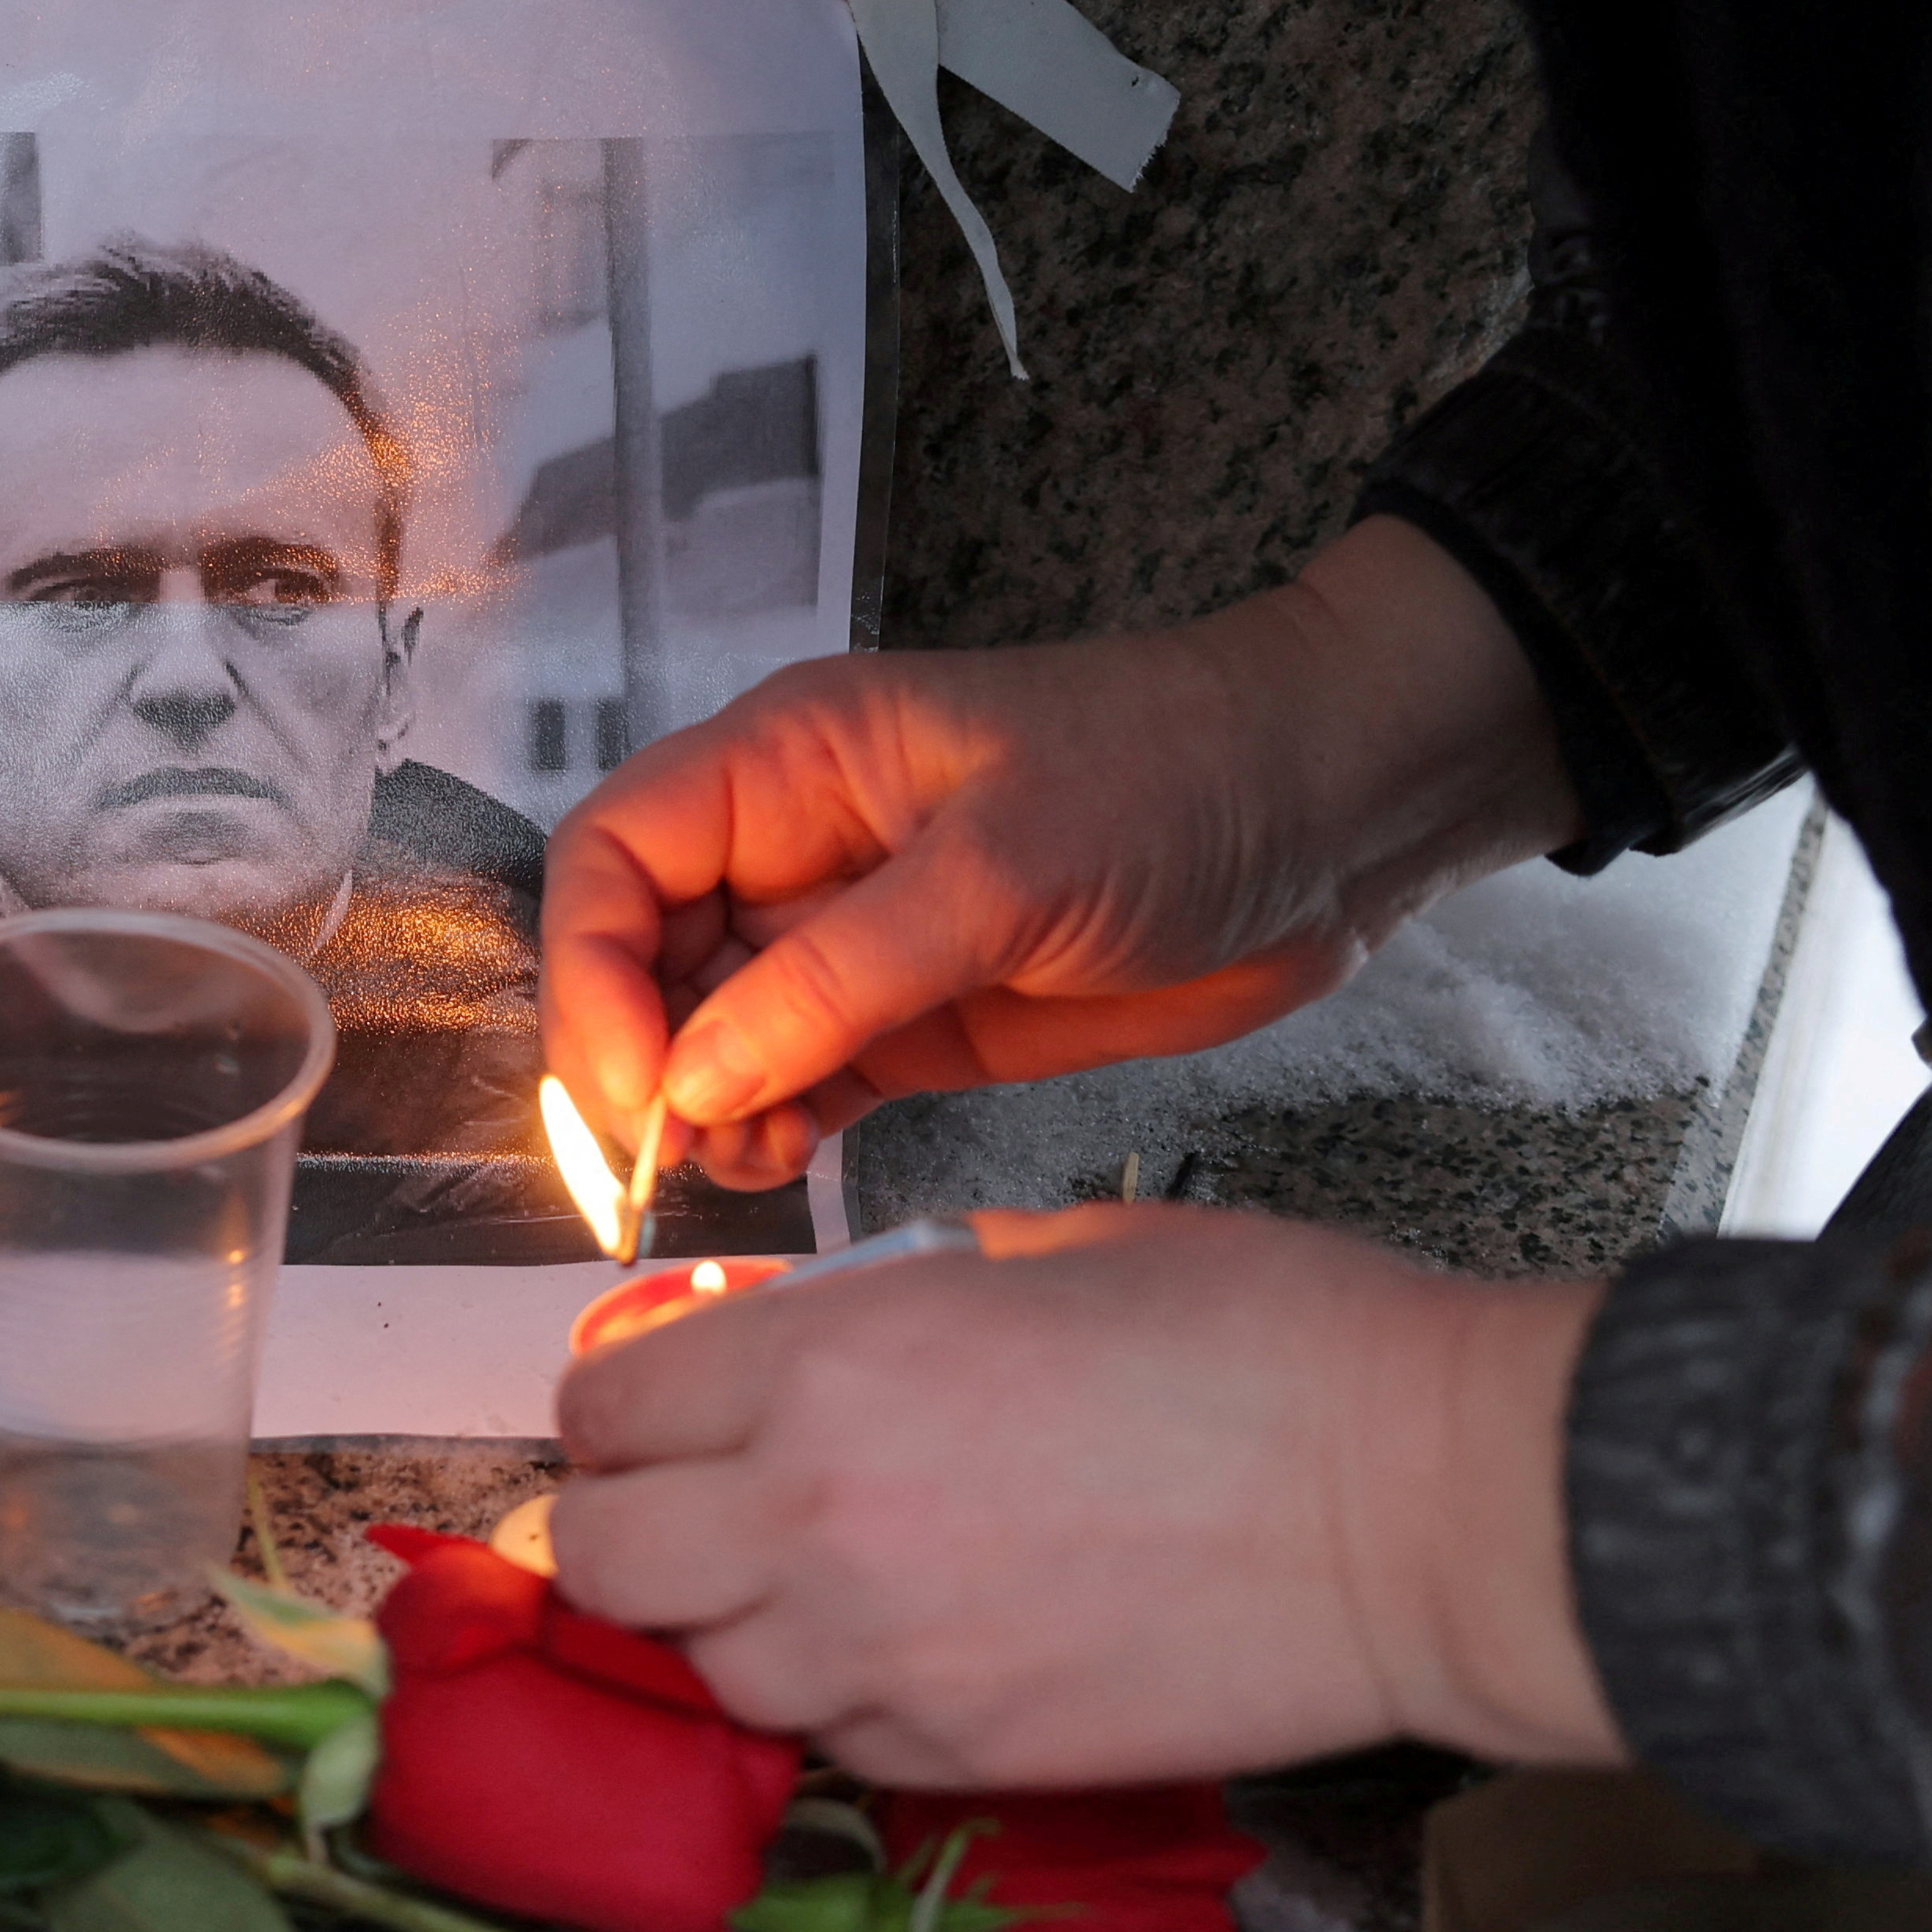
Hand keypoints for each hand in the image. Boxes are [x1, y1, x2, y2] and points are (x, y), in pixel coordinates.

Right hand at [543, 518, 1585, 1188]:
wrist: (1337, 814)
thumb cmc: (1180, 775)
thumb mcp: (1001, 868)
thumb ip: (835, 979)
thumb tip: (690, 1080)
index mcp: (786, 764)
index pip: (612, 859)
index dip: (593, 973)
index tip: (637, 1084)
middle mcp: (794, 849)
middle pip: (639, 958)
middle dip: (635, 1061)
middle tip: (664, 1159)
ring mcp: (848, 941)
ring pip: (707, 1037)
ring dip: (698, 1112)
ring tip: (734, 1167)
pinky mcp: (910, 1019)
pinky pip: (792, 1084)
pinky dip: (767, 1132)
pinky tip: (779, 1165)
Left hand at [544, 1204, 1628, 1785]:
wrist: (1428, 1505)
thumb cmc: (1273, 1347)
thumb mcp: (1038, 1251)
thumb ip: (874, 1301)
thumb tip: (784, 1332)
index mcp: (826, 1364)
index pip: (598, 1411)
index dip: (621, 1409)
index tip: (663, 1408)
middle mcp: (816, 1514)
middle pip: (597, 1560)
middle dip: (629, 1525)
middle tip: (701, 1501)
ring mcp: (883, 1654)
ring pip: (703, 1672)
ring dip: (735, 1625)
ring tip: (829, 1572)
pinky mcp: (961, 1756)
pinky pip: (827, 1744)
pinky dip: (842, 1702)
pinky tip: (922, 1640)